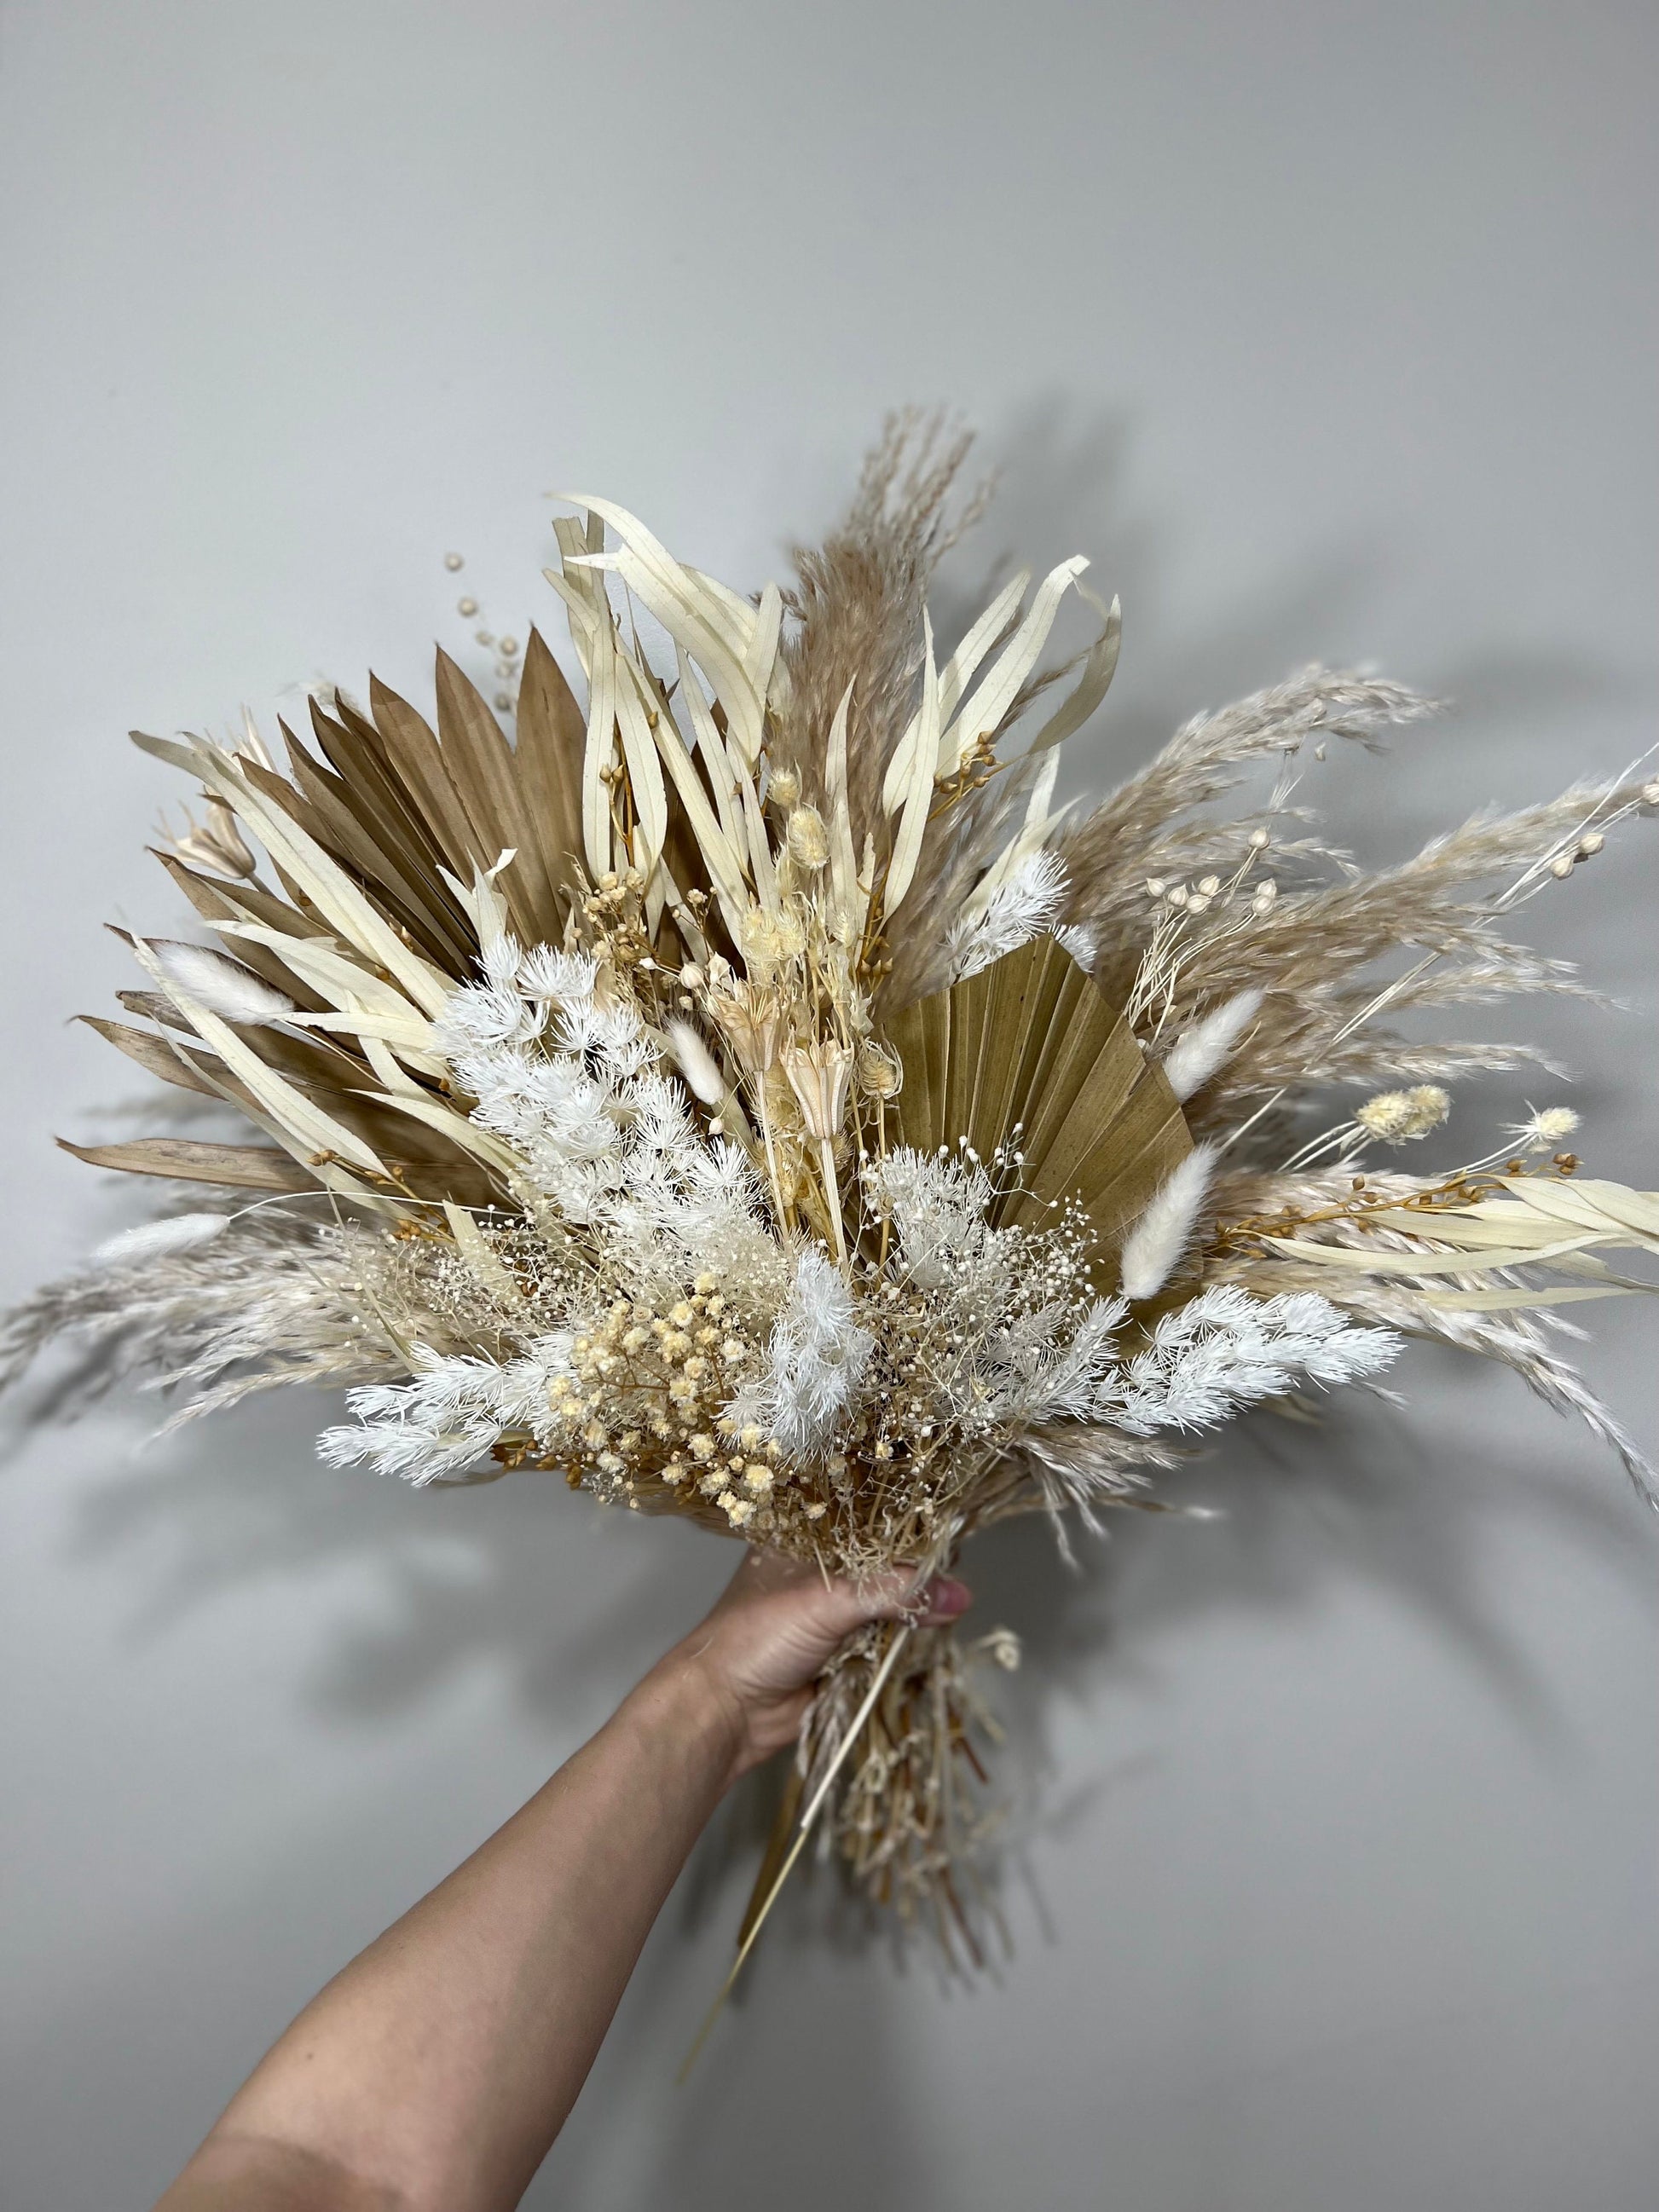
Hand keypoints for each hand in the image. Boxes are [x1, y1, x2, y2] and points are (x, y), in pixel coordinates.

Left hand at [649, 1549, 971, 1783]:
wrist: (725, 1711)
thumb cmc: (756, 1639)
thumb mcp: (826, 1602)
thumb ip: (892, 1593)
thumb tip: (957, 1593)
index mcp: (802, 1537)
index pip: (863, 1516)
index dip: (903, 1520)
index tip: (949, 1523)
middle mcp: (818, 1570)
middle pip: (882, 1562)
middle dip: (917, 1570)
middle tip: (958, 1571)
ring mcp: (831, 1614)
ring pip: (888, 1603)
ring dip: (915, 1609)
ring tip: (954, 1604)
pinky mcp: (844, 1653)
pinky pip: (886, 1642)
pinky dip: (906, 1642)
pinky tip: (934, 1632)